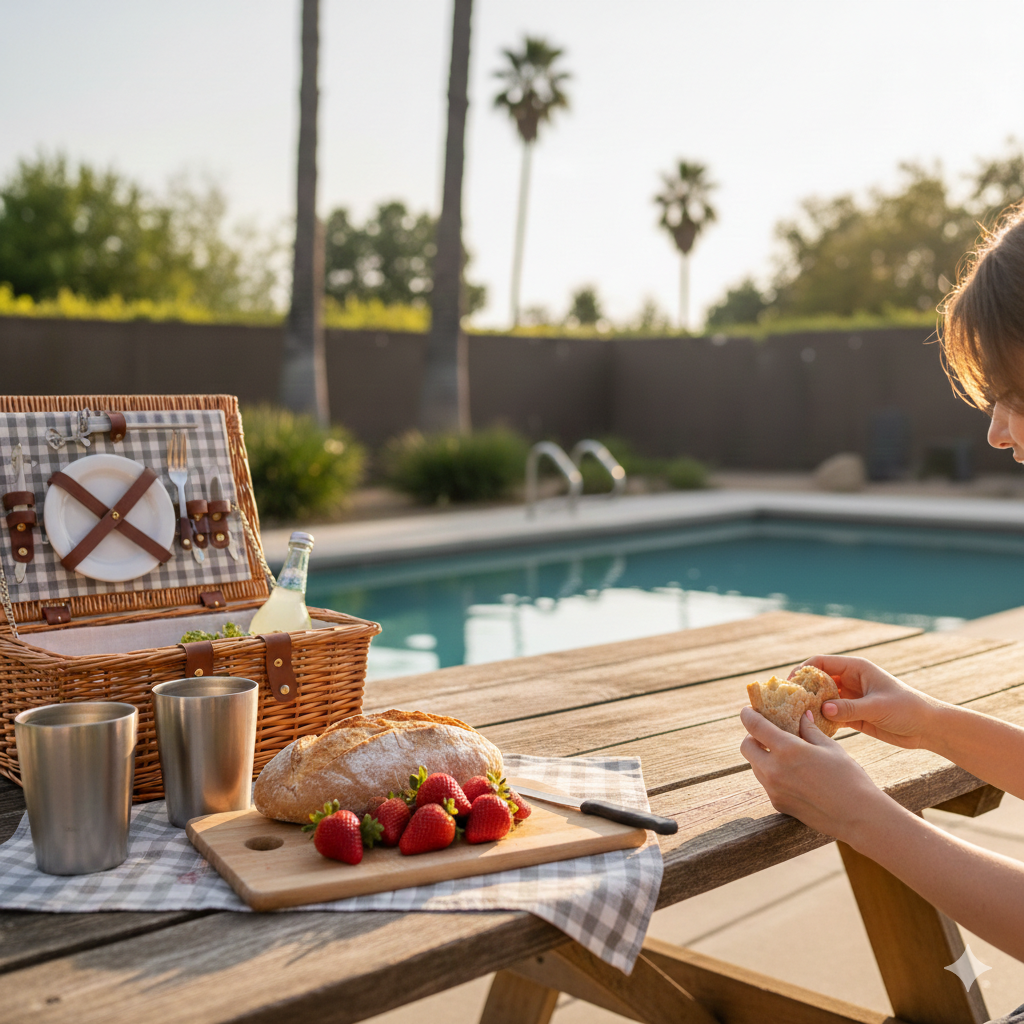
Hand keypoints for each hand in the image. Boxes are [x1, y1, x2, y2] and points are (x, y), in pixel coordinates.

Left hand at [739, 706, 886, 842]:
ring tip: (782, 754)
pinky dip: (772, 774)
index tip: (747, 710)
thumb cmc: (849, 778)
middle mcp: (774, 770)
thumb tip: (802, 715)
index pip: (754, 726)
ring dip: (762, 756)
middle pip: (746, 747)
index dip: (748, 715)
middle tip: (767, 734)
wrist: (859, 817)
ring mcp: (774, 790)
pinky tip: (792, 774)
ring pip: (755, 766)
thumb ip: (810, 730)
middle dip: (752, 737)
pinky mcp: (778, 804)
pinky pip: (766, 784)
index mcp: (787, 750)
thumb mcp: (830, 747)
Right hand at [797, 655, 943, 749]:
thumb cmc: (908, 708)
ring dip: (811, 706)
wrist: (929, 728)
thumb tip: (822, 709)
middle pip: (818, 680)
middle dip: (803, 689)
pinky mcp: (854, 716)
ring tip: (794, 717)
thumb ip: (849, 708)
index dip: (803, 670)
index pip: (822, 663)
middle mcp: (850, 681)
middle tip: (788, 702)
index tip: (791, 684)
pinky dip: (821, 721)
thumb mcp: (877, 707)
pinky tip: (811, 729)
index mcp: (856, 669)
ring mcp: (851, 699)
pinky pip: (831, 716)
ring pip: (822, 699)